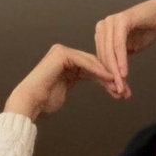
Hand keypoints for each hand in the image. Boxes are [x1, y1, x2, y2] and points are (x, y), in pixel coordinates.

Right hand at [4, 45, 119, 121]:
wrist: (30, 103)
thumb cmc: (44, 102)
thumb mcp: (65, 90)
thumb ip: (75, 81)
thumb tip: (80, 85)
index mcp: (65, 61)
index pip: (92, 69)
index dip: (107, 80)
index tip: (121, 93)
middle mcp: (64, 54)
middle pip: (94, 65)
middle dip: (111, 78)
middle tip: (125, 91)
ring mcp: (62, 52)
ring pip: (92, 63)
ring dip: (107, 76)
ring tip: (120, 88)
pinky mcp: (61, 55)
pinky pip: (85, 62)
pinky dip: (98, 71)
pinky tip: (110, 80)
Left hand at [95, 0, 155, 97]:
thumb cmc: (145, 33)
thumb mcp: (129, 50)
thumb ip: (118, 61)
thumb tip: (113, 80)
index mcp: (102, 33)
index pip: (101, 59)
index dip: (108, 77)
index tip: (117, 93)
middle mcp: (103, 26)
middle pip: (104, 57)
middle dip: (112, 77)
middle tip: (120, 93)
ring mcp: (111, 22)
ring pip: (110, 53)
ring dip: (116, 72)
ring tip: (122, 87)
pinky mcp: (121, 20)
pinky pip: (119, 45)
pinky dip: (121, 60)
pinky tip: (125, 74)